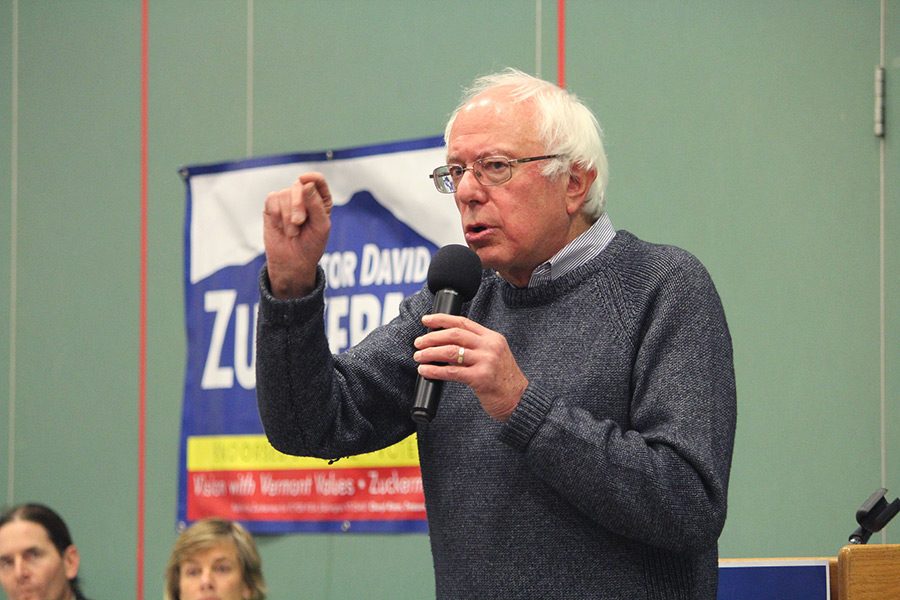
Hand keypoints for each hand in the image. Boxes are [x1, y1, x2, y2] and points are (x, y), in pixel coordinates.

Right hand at [262, 172, 332, 297]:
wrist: (292, 262)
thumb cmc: (311, 245)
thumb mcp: (320, 226)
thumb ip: (316, 205)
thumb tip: (306, 184)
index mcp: (320, 201)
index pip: (318, 181)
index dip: (312, 177)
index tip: (305, 179)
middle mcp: (303, 197)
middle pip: (299, 186)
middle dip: (298, 204)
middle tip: (299, 222)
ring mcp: (287, 201)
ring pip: (284, 194)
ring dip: (287, 216)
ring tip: (292, 232)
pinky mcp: (272, 207)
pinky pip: (272, 199)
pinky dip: (276, 214)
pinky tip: (280, 227)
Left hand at [413, 314, 527, 420]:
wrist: (519, 401)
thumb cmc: (503, 381)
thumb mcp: (494, 356)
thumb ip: (475, 347)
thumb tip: (444, 344)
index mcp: (492, 338)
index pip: (463, 322)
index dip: (442, 319)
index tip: (426, 320)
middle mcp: (490, 346)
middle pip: (454, 334)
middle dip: (432, 337)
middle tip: (418, 342)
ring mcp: (486, 361)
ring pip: (450, 352)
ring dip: (430, 353)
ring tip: (419, 356)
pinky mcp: (481, 378)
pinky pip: (452, 372)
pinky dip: (434, 371)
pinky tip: (425, 371)